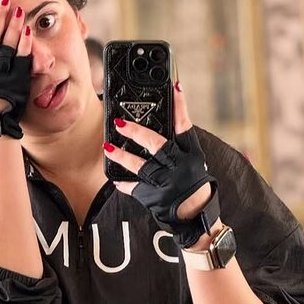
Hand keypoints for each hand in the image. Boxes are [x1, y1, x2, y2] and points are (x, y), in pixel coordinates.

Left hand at [103, 82, 216, 247]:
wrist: (195, 217)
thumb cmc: (193, 185)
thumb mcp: (194, 162)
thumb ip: (178, 145)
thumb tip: (160, 125)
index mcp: (191, 154)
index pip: (185, 125)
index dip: (180, 105)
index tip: (174, 85)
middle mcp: (179, 166)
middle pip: (157, 144)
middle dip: (137, 132)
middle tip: (120, 123)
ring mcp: (166, 182)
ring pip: (141, 166)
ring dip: (123, 156)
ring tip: (108, 147)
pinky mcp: (155, 198)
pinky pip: (135, 188)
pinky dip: (124, 184)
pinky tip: (115, 180)